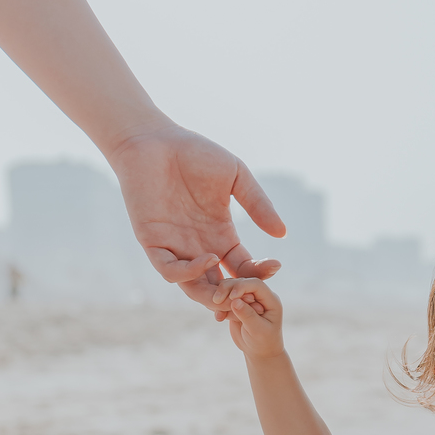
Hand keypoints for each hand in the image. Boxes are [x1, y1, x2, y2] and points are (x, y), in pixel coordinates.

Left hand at [109, 124, 285, 307]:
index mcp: (220, 235)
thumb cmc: (194, 152)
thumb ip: (258, 204)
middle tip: (251, 290)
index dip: (259, 274)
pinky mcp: (152, 241)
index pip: (243, 268)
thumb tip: (282, 233)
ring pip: (194, 288)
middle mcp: (199, 247)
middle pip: (220, 287)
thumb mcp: (236, 176)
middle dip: (236, 295)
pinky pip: (169, 271)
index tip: (275, 265)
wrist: (153, 139)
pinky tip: (209, 259)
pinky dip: (189, 274)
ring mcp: (175, 247)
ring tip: (231, 287)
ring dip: (213, 295)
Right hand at [212, 275, 284, 356]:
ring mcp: (247, 298)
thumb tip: (234, 301)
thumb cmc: (263, 342)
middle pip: (241, 282)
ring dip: (221, 298)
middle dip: (227, 289)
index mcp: (270, 299)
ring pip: (230, 288)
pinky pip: (224, 299)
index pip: (255, 284)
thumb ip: (247, 315)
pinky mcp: (237, 304)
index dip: (242, 287)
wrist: (259, 352)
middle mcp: (259, 295)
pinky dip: (219, 306)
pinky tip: (219, 318)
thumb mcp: (257, 330)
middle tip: (216, 301)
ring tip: (219, 315)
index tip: (232, 297)